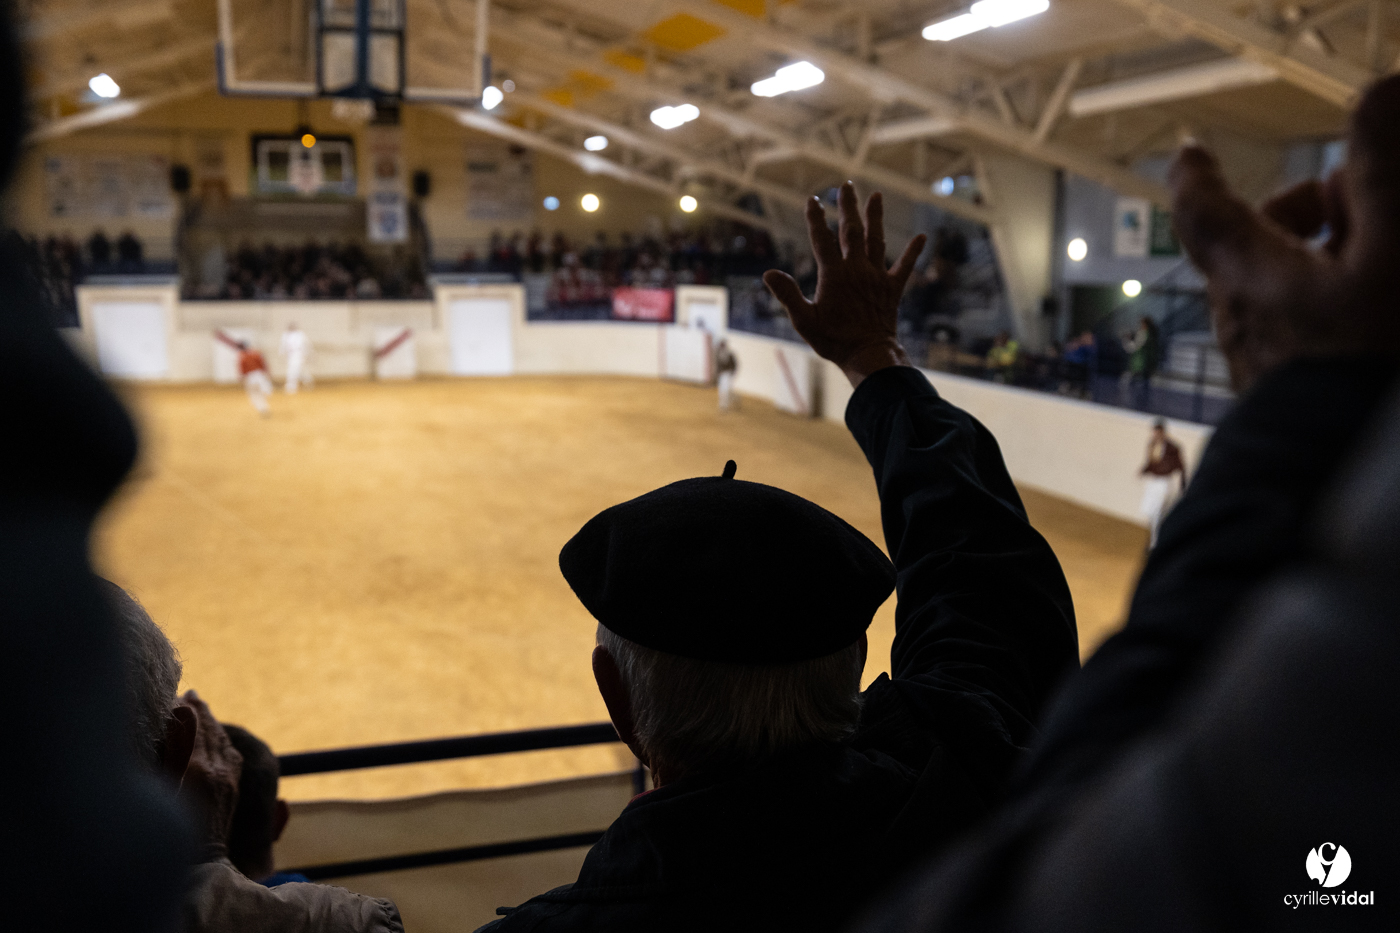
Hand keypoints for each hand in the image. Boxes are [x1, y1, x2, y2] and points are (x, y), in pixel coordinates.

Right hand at [178, 690, 242, 857]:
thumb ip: (169, 758)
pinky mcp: (233, 787)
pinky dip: (222, 740)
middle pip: (210, 731)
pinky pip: (232, 755)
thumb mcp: (164, 790)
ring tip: (202, 707)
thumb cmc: (171, 830)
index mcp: (198, 768)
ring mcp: (229, 778)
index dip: (187, 711)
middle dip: (200, 711)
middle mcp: (218, 769)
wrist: (200, 860)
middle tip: (191, 694)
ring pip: (222, 741)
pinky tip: (218, 736)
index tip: (179, 694)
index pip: (195, 729)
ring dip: (212, 722)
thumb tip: (172, 730)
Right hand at [764, 182, 926, 386]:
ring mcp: (877, 278)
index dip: (816, 219)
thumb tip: (768, 274)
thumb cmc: (834, 340)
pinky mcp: (892, 289)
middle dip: (848, 207)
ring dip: (875, 218)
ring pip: (877, 240)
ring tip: (876, 196)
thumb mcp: (804, 321)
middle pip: (851, 232)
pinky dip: (913, 252)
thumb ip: (788, 295)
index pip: (822, 240)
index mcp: (834, 275)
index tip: (813, 199)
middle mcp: (857, 270)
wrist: (869, 355)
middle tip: (846, 186)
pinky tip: (922, 237)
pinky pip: (904, 267)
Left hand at [1169, 75, 1399, 392]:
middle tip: (1347, 203)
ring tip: (1376, 258)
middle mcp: (1240, 315)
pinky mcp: (1280, 391)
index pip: (1204, 210)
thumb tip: (1377, 96)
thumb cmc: (1365, 367)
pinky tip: (1369, 314)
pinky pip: (1293, 327)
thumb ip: (1381, 178)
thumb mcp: (1390, 257)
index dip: (1201, 175)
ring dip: (1318, 256)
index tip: (1191, 155)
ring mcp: (1258, 358)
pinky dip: (1324, 300)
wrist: (1340, 481)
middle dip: (1295, 213)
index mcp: (1250, 273)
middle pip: (1247, 245)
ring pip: (1274, 286)